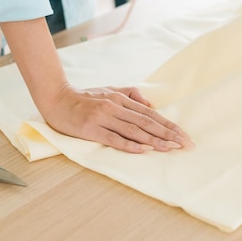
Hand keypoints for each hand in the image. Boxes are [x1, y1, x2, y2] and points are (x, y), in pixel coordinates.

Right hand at [42, 84, 194, 153]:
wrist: (56, 99)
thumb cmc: (85, 97)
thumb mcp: (110, 90)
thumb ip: (131, 95)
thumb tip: (151, 106)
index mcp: (121, 98)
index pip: (151, 114)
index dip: (169, 125)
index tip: (184, 135)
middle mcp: (115, 106)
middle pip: (147, 122)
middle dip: (168, 134)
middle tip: (185, 144)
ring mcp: (103, 117)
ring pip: (134, 130)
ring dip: (154, 141)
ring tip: (170, 148)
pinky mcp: (92, 129)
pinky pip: (114, 138)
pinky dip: (130, 145)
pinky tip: (143, 150)